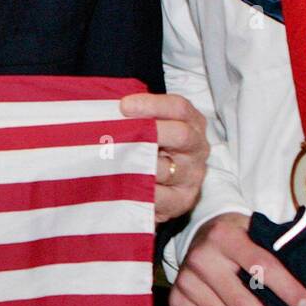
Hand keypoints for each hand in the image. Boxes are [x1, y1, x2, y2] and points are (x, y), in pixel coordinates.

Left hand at [118, 91, 206, 224]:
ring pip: (164, 167)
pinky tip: (120, 183)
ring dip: (135, 163)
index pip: (179, 108)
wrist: (158, 187)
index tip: (124, 105)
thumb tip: (108, 106)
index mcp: (192, 122)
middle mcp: (197, 148)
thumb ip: (137, 114)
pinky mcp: (182, 200)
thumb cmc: (149, 147)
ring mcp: (192, 175)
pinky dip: (138, 189)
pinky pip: (158, 195)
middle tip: (119, 131)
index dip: (152, 104)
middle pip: (180, 134)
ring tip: (111, 159)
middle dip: (148, 130)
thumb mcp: (150, 125)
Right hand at [169, 212, 305, 305]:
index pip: (261, 265)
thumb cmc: (238, 238)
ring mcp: (186, 283)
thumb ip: (276, 254)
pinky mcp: (179, 302)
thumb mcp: (255, 232)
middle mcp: (202, 259)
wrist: (198, 236)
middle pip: (243, 304)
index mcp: (225, 236)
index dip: (288, 289)